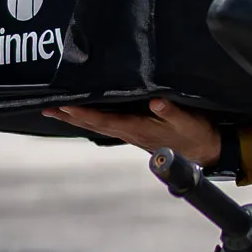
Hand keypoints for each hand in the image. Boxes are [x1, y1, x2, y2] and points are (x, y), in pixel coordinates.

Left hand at [42, 98, 221, 167]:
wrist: (205, 150)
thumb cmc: (195, 134)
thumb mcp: (187, 121)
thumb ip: (171, 111)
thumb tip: (156, 100)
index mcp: (136, 128)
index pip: (102, 120)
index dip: (82, 113)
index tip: (62, 106)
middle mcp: (128, 131)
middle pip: (92, 123)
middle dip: (69, 115)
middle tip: (45, 108)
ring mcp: (130, 132)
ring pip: (96, 123)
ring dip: (75, 117)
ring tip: (56, 109)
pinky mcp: (134, 130)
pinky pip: (106, 122)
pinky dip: (90, 116)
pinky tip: (84, 112)